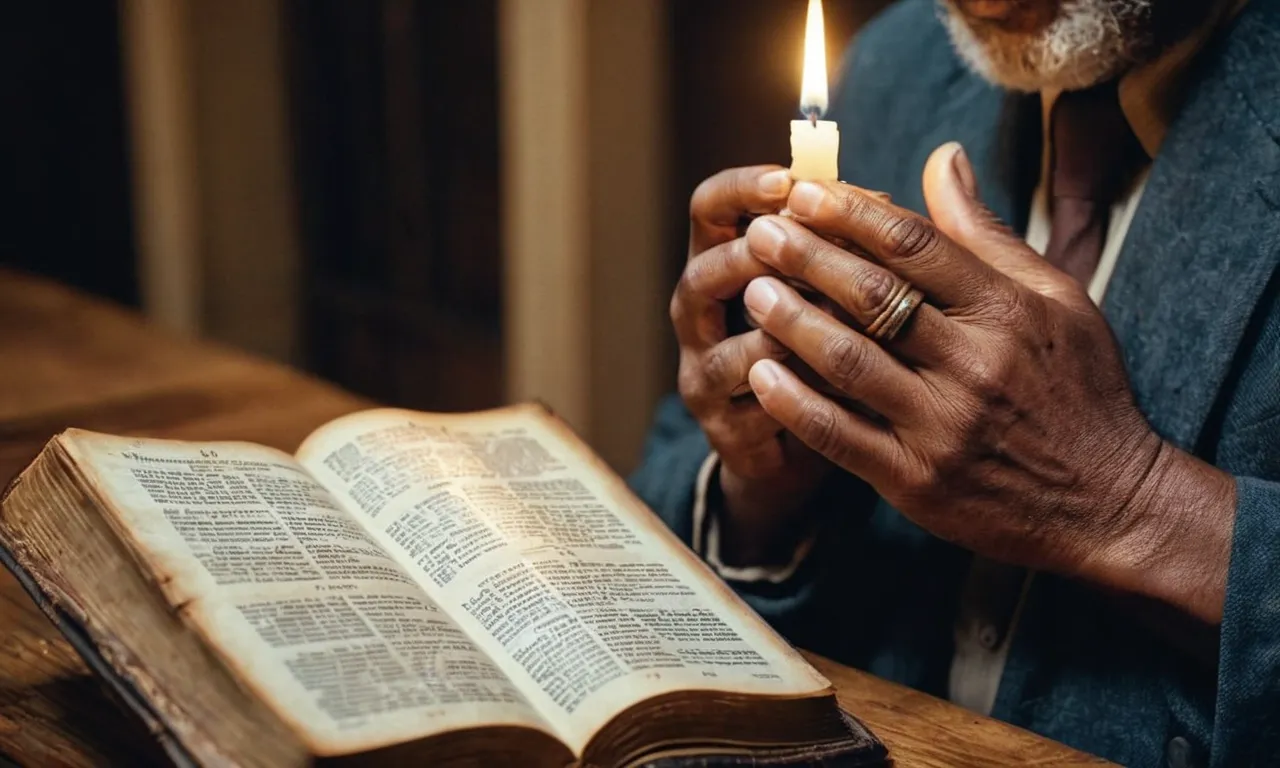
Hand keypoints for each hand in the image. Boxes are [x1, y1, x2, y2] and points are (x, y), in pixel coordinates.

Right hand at [673, 165, 832, 564]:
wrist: (821, 443)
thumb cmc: (829, 344)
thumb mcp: (835, 285)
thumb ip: (847, 242)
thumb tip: (886, 199)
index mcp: (721, 261)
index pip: (710, 208)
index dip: (742, 191)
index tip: (789, 181)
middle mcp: (699, 316)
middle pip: (706, 272)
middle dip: (759, 257)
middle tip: (806, 245)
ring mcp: (705, 375)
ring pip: (733, 345)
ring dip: (788, 328)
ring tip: (838, 314)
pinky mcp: (727, 430)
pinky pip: (761, 405)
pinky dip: (803, 389)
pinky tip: (847, 379)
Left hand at [739, 143, 1233, 620]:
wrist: (1108, 503)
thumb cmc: (1079, 389)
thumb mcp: (1054, 299)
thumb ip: (986, 233)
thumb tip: (942, 158)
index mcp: (1007, 310)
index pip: (915, 245)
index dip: (852, 213)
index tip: (804, 190)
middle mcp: (974, 363)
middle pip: (873, 296)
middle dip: (807, 256)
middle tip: (759, 232)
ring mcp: (942, 425)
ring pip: (848, 360)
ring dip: (791, 320)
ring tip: (752, 289)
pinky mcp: (916, 479)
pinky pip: (839, 434)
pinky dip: (793, 402)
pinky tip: (758, 371)